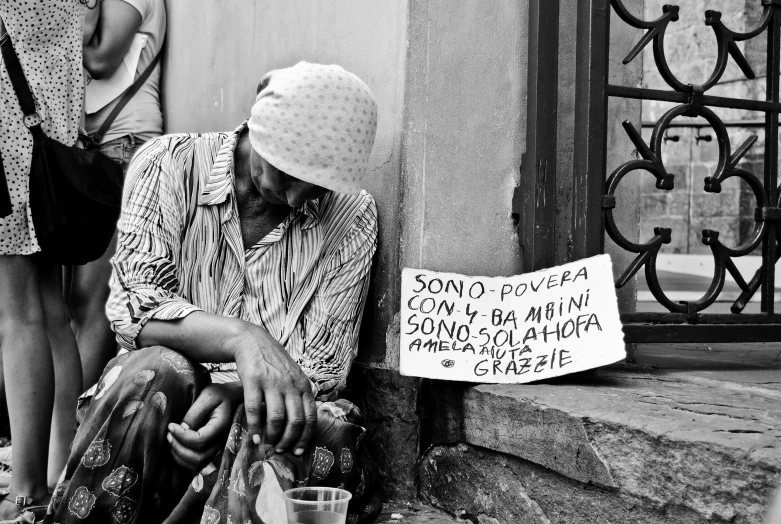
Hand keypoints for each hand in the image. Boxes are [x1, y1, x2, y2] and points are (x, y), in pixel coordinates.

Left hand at [167, 383, 242, 471]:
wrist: (233, 399)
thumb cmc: (220, 395)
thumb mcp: (208, 396)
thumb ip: (195, 412)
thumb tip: (181, 428)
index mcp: (221, 427)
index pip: (200, 441)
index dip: (182, 436)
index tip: (171, 425)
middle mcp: (221, 442)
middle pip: (198, 458)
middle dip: (179, 448)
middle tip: (169, 434)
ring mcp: (217, 449)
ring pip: (197, 465)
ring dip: (179, 456)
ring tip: (171, 440)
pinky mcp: (211, 451)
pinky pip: (197, 465)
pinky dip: (183, 461)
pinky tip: (176, 447)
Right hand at [232, 327, 316, 456]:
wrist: (252, 341)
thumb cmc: (274, 364)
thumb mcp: (293, 377)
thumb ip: (298, 397)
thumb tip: (302, 426)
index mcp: (303, 386)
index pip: (311, 417)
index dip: (306, 437)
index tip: (298, 451)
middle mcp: (291, 385)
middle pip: (295, 421)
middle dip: (289, 441)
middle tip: (281, 451)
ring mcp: (272, 382)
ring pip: (277, 418)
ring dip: (273, 437)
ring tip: (267, 446)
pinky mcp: (253, 381)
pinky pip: (255, 410)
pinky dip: (255, 428)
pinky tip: (253, 438)